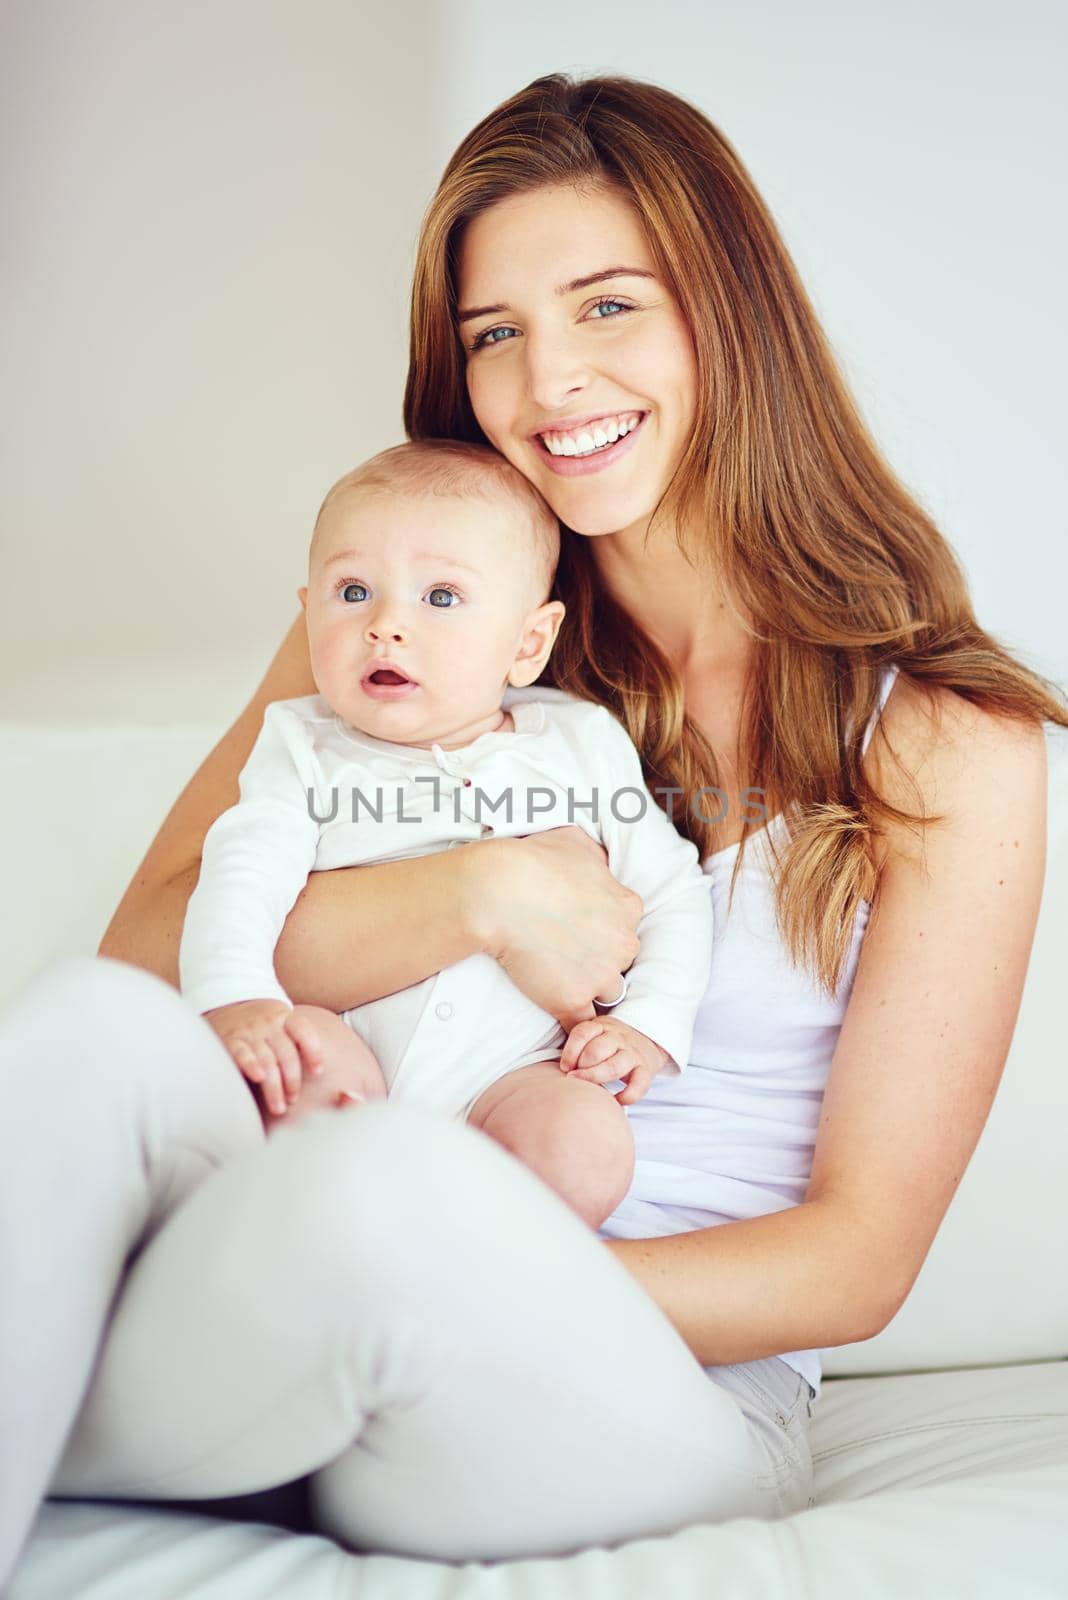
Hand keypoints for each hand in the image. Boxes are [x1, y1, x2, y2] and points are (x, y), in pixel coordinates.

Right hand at [203, 998, 326, 1117]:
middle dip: (292, 1080)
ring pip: (267, 1060)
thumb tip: (327, 1081)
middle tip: (292, 1100)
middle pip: (286, 1053)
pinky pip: (242, 1053)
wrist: (226, 1005)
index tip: (318, 1072)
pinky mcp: (231, 1040)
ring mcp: (249, 1032)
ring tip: (279, 1107)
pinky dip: (251, 1065)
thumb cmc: (262, 1025)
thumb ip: (297, 1042)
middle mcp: (268, 1024)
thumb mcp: (281, 1023)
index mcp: (284, 1018)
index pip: (303, 1031)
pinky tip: (259, 1078)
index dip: (313, 1051)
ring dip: (274, 1086)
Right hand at [471, 827, 642, 1030]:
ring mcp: (600, 975)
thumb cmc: (531, 862)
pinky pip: (583, 1023)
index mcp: (627, 906)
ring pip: (607, 992)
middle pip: (620, 959)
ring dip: (588, 989)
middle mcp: (623, 943)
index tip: (580, 928)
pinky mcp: (572, 1001)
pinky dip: (574, 1024)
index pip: (626, 925)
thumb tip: (599, 858)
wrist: (496, 893)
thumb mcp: (574, 842)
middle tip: (565, 950)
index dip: (602, 929)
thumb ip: (596, 855)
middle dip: (599, 958)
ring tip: (558, 980)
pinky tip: (560, 1015)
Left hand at [558, 1017, 669, 1104]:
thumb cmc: (609, 1043)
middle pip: (598, 1050)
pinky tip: (617, 1100)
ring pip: (615, 1066)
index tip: (564, 1067)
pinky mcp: (646, 1069)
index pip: (583, 1033)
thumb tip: (554, 1068)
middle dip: (582, 1067)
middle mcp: (617, 1038)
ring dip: (598, 1078)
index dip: (571, 1051)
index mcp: (601, 1027)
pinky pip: (640, 1083)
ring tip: (588, 1088)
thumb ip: (579, 1045)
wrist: (647, 1039)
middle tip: (573, 1079)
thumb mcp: (595, 1034)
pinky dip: (629, 1094)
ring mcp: (632, 1053)